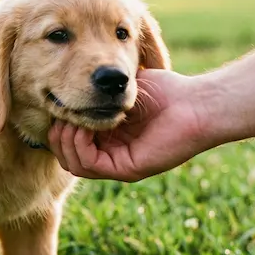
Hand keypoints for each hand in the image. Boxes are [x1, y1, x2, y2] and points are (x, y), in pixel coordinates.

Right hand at [48, 69, 210, 181]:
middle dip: (58, 135)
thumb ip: (100, 92)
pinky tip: (84, 126)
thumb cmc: (168, 91)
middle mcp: (112, 155)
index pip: (70, 143)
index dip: (60, 126)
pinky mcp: (126, 170)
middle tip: (63, 115)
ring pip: (74, 165)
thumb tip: (72, 84)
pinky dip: (80, 145)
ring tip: (73, 120)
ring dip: (66, 141)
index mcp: (110, 138)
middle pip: (68, 157)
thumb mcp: (123, 87)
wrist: (196, 103)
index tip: (61, 105)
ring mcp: (119, 165)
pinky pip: (89, 165)